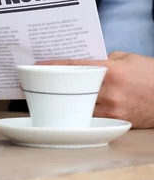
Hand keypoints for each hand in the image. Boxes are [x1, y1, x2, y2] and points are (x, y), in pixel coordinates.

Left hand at [38, 51, 153, 127]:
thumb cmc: (150, 73)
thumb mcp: (126, 58)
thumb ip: (101, 59)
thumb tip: (80, 64)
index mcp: (112, 72)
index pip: (75, 67)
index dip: (54, 65)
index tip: (37, 65)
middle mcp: (110, 92)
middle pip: (72, 88)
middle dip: (53, 85)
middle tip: (35, 83)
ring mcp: (113, 109)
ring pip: (78, 105)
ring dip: (63, 100)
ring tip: (48, 95)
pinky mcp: (117, 121)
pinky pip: (91, 116)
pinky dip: (79, 110)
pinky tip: (68, 107)